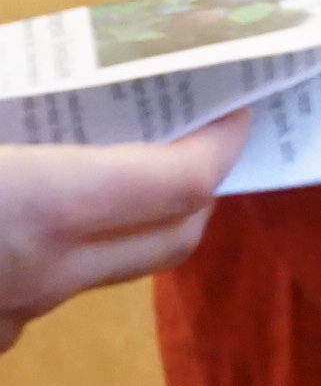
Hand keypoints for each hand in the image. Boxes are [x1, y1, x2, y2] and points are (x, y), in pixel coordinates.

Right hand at [0, 119, 247, 349]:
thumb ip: (31, 113)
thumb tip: (54, 65)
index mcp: (48, 208)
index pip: (182, 184)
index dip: (220, 145)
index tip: (233, 111)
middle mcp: (48, 274)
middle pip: (171, 239)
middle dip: (195, 191)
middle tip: (187, 141)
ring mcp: (12, 320)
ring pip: (100, 272)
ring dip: (120, 227)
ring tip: (96, 169)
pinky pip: (36, 294)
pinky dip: (48, 256)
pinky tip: (16, 221)